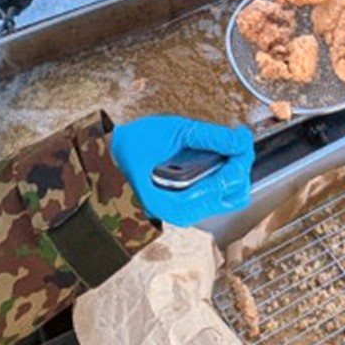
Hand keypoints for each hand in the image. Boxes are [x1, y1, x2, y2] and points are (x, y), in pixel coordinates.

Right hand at [110, 115, 254, 224]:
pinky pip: (213, 194)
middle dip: (238, 167)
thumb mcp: (173, 132)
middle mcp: (184, 212)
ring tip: (219, 147)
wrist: (104, 157)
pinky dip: (218, 175)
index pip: (229, 185)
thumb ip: (211, 137)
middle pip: (233, 195)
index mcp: (179, 201)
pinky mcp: (183, 204)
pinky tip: (208, 157)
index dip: (241, 158)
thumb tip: (240, 139)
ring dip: (229, 171)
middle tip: (233, 142)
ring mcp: (184, 210)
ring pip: (226, 197)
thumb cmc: (130, 148)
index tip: (241, 137)